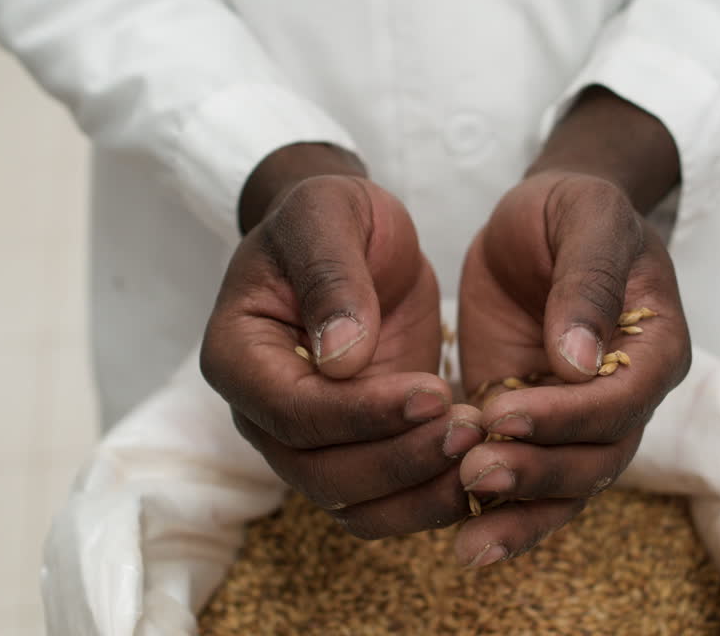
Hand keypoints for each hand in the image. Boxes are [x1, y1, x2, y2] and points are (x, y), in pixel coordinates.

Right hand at [201, 144, 483, 537]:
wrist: (351, 236)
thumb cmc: (329, 216)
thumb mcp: (328, 215)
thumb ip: (331, 276)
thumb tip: (341, 359)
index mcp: (238, 356)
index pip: (292, 412)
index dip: (362, 413)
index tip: (432, 390)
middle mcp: (263, 413)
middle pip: (319, 473)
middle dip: (398, 460)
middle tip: (470, 429)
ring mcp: (307, 441)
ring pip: (353, 504)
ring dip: (419, 491)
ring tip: (481, 447)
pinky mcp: (356, 450)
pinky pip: (384, 502)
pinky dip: (430, 498)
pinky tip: (481, 467)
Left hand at [454, 88, 691, 567]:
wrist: (541, 219)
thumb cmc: (575, 209)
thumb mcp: (586, 218)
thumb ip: (587, 282)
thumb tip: (579, 361)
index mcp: (656, 346)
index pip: (624, 399)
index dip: (569, 415)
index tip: (504, 412)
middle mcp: (628, 395)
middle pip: (599, 457)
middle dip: (539, 472)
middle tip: (475, 472)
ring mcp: (582, 419)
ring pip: (566, 486)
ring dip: (520, 510)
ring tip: (465, 532)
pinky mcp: (536, 427)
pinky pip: (530, 483)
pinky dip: (501, 516)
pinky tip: (462, 541)